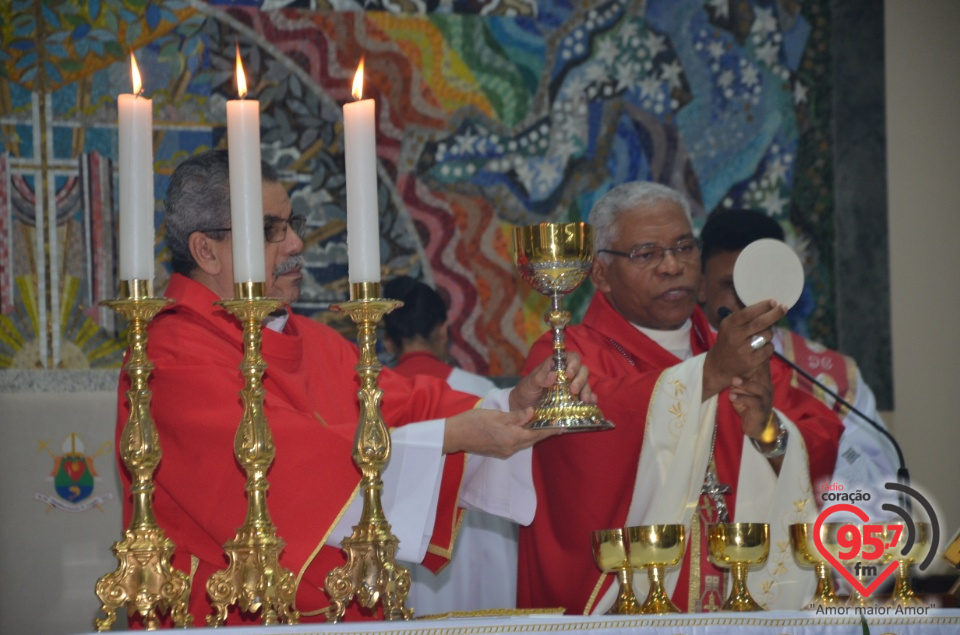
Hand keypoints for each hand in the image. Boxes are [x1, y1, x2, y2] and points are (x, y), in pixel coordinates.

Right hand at [443, 408, 559, 457]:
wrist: (454, 435)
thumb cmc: (473, 422)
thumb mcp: (496, 415)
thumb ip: (516, 416)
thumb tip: (532, 413)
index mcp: (512, 438)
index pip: (536, 434)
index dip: (550, 430)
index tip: (563, 426)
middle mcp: (510, 448)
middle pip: (532, 439)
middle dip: (544, 432)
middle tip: (557, 424)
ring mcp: (504, 451)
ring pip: (525, 442)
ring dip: (534, 435)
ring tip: (544, 425)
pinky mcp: (498, 451)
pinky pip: (517, 444)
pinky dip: (524, 436)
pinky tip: (526, 429)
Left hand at [509, 351, 596, 411]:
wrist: (524, 407)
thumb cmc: (526, 391)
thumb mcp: (530, 383)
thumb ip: (539, 378)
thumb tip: (553, 375)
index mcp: (557, 365)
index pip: (571, 357)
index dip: (573, 363)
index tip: (569, 374)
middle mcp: (567, 374)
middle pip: (582, 370)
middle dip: (580, 379)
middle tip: (574, 390)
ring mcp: (572, 387)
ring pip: (586, 383)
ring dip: (587, 390)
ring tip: (584, 400)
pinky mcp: (575, 399)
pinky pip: (587, 397)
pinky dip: (591, 399)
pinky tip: (591, 403)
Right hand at [703, 299, 784, 398]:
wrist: (719, 366)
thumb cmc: (728, 341)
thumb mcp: (729, 327)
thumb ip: (745, 318)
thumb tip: (769, 306)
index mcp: (729, 325)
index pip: (748, 313)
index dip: (763, 306)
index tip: (774, 301)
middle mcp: (734, 336)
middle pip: (760, 323)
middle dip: (774, 314)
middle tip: (784, 308)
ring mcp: (743, 350)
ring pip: (767, 335)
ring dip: (769, 334)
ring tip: (762, 336)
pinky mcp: (751, 362)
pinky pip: (769, 349)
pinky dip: (769, 347)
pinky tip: (761, 348)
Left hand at [728, 361, 774, 439]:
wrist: (756, 425)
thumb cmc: (747, 404)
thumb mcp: (742, 390)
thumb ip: (738, 379)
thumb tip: (726, 365)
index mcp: (763, 380)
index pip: (762, 366)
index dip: (756, 357)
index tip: (745, 351)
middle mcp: (766, 387)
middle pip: (763, 374)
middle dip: (751, 368)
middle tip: (737, 364)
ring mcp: (765, 399)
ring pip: (758, 388)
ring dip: (745, 384)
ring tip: (734, 381)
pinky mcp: (761, 409)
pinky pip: (753, 402)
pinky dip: (742, 398)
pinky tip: (732, 396)